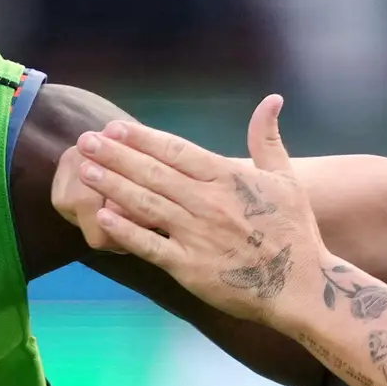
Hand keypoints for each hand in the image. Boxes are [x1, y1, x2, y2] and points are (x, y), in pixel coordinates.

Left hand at [63, 97, 320, 322]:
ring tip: (85, 170)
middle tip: (85, 141)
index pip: (176, 150)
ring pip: (146, 204)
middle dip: (116, 155)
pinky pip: (150, 246)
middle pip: (153, 173)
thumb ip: (268, 139)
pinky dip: (125, 231)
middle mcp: (208, 202)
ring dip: (113, 185)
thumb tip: (271, 99)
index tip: (115, 127)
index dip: (142, 138)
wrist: (301, 286)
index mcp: (228, 178)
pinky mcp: (190, 267)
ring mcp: (197, 235)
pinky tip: (101, 216)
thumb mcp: (286, 179)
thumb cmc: (294, 232)